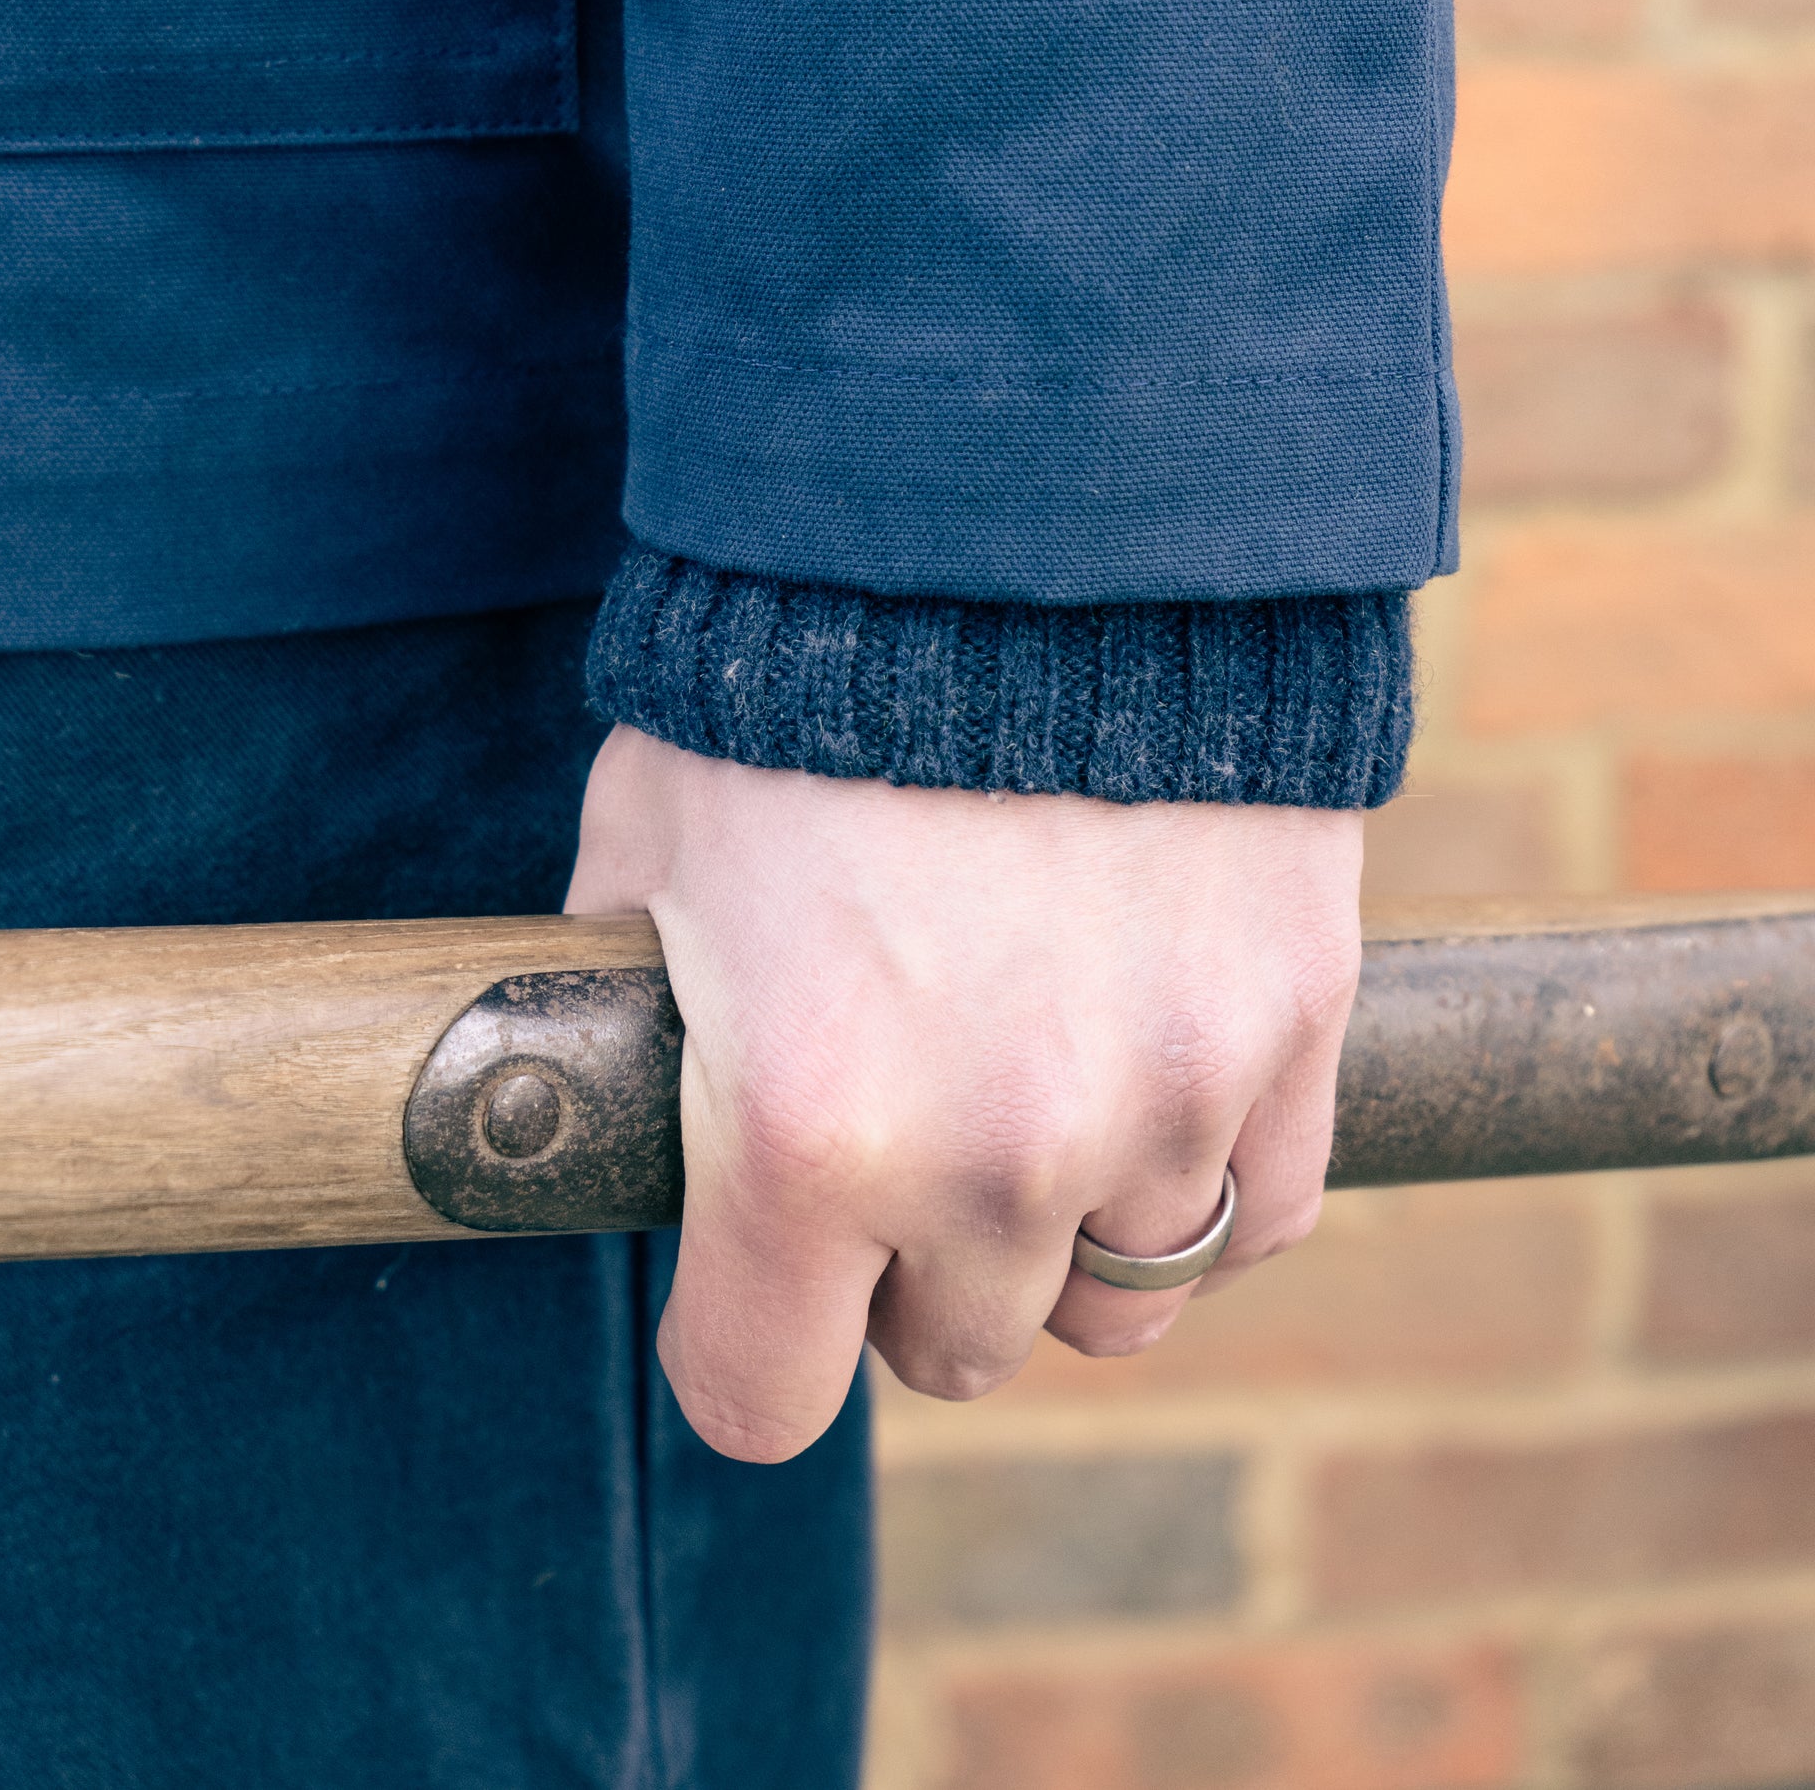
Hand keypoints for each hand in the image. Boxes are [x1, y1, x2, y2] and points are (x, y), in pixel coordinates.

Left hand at [565, 726, 1361, 1462]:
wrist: (1022, 509)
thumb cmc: (802, 673)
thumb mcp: (647, 840)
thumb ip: (633, 1009)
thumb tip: (615, 1096)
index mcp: (804, 1134)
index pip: (763, 1395)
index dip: (744, 1337)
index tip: (752, 1276)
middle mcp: (995, 1157)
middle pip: (948, 1352)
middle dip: (904, 1269)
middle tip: (896, 1128)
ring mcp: (1164, 1100)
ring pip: (1117, 1302)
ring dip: (1062, 1228)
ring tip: (1028, 1086)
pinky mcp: (1290, 1026)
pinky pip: (1259, 1211)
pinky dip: (1202, 1176)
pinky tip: (1148, 1078)